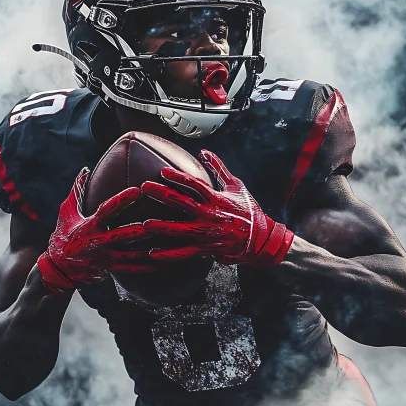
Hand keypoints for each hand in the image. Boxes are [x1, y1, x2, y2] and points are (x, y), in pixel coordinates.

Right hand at [37, 168, 150, 294]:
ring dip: (145, 251)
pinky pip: (130, 269)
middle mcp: (97, 242)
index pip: (107, 210)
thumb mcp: (66, 212)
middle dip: (136, 231)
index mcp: (89, 225)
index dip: (122, 200)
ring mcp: (104, 258)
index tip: (137, 190)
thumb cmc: (63, 235)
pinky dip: (146, 267)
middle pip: (120, 236)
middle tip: (152, 223)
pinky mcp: (110, 270)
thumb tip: (86, 169)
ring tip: (164, 245)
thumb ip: (77, 190)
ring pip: (129, 255)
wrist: (58, 269)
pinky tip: (161, 262)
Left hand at [141, 150, 293, 267]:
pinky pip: (184, 253)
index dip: (178, 177)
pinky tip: (153, 253)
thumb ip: (218, 168)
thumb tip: (203, 152)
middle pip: (183, 203)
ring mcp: (208, 233)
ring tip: (145, 223)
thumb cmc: (248, 211)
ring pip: (181, 229)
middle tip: (144, 188)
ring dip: (162, 226)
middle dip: (162, 195)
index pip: (195, 184)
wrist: (260, 240)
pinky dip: (169, 254)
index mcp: (217, 199)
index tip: (162, 171)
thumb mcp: (236, 186)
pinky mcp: (206, 249)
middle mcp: (211, 215)